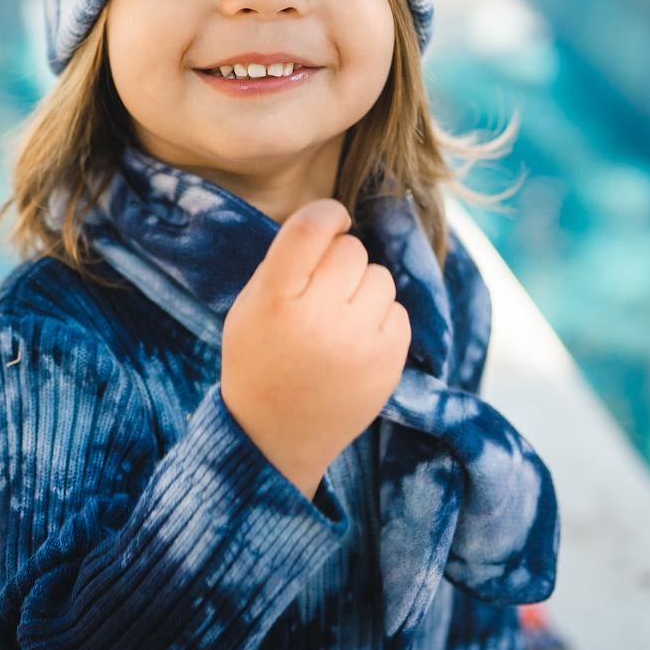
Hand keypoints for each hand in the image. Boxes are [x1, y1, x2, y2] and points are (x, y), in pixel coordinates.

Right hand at [218, 199, 410, 498]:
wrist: (274, 436)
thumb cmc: (259, 359)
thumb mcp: (251, 304)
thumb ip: (286, 261)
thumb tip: (333, 222)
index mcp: (276, 298)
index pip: (312, 227)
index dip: (327, 214)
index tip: (331, 219)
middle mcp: (319, 317)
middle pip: (352, 249)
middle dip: (339, 261)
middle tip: (321, 289)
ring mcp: (359, 342)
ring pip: (381, 277)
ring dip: (362, 289)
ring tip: (337, 319)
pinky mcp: (389, 363)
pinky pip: (399, 310)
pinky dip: (380, 318)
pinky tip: (355, 340)